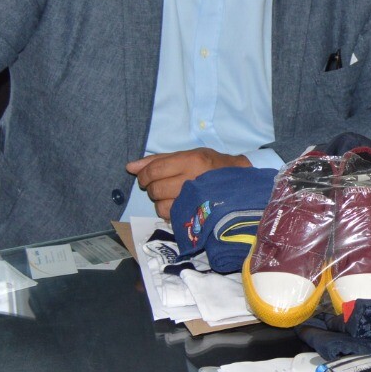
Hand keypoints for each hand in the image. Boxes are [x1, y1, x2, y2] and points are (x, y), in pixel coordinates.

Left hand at [126, 148, 248, 219]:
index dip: (144, 175)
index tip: (146, 177)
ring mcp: (195, 200)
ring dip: (160, 202)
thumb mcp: (188, 154)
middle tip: (161, 185)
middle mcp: (192, 180)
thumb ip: (157, 160)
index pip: (153, 170)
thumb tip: (130, 167)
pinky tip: (178, 205)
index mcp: (190, 161)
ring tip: (171, 196)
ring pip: (160, 206)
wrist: (240, 182)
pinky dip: (170, 212)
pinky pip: (171, 217)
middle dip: (152, 188)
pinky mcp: (197, 215)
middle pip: (155, 189)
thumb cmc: (212, 165)